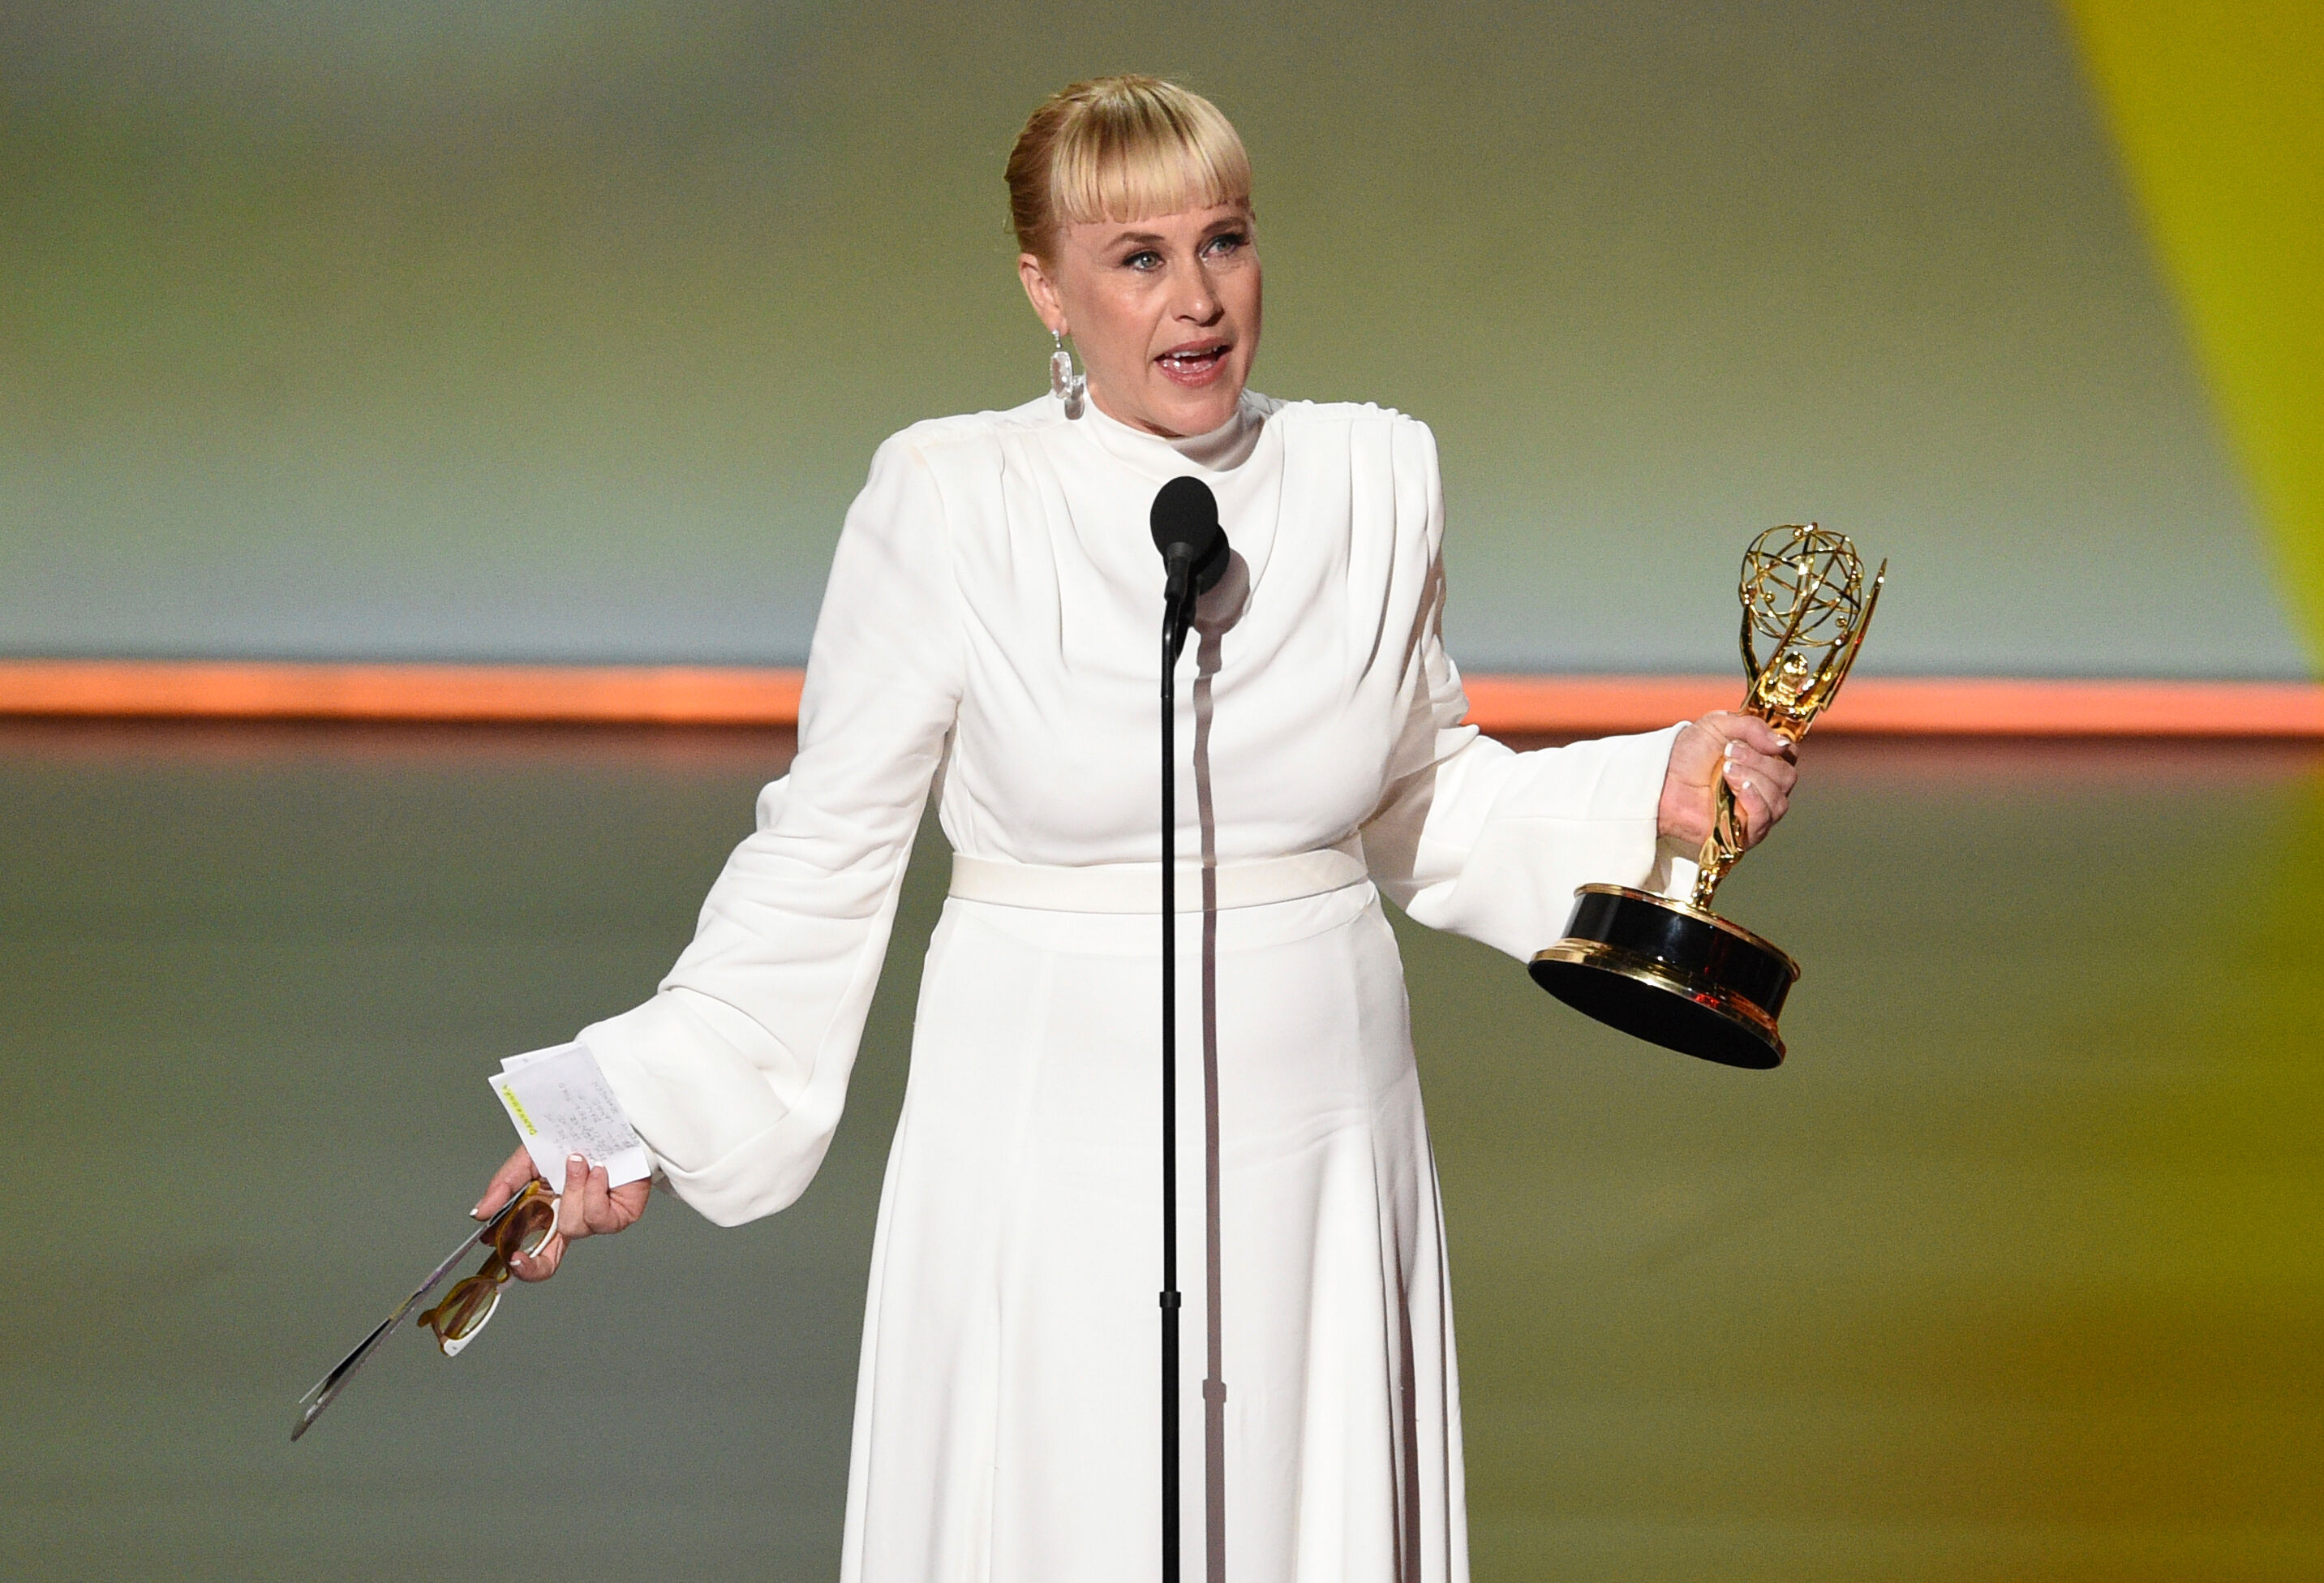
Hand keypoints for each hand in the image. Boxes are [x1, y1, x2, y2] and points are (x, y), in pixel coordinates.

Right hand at [471, 1145, 649, 1282]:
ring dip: (572, 1191)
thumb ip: (505, 1185)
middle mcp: (569, 1220)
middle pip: (549, 1263)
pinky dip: (593, 1191)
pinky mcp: (620, 1216)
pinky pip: (598, 1217)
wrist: (616, 1122)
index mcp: (547, 1212)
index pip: (534, 1252)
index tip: (509, 1260)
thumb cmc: (575, 1140)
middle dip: (532, 1265)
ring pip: (572, 1226)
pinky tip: (599, 1171)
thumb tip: (479, 1212)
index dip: (523, 1266)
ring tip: (579, 1162)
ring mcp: (595, 1221)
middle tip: (516, 1257)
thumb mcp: (531, 1158)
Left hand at [1657, 711, 1798, 851]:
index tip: (1748, 738)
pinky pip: (1764, 819)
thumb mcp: (1718, 726)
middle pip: (1786, 778)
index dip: (1777, 746)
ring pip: (1778, 799)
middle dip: (1759, 762)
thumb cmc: (1687, 754)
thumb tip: (1783, 744)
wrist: (1661, 780)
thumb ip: (1752, 727)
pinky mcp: (1743, 832)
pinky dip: (1755, 801)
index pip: (1789, 756)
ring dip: (1754, 779)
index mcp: (1762, 761)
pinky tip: (1739, 789)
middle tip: (1729, 753)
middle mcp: (1764, 787)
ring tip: (1726, 770)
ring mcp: (1755, 811)